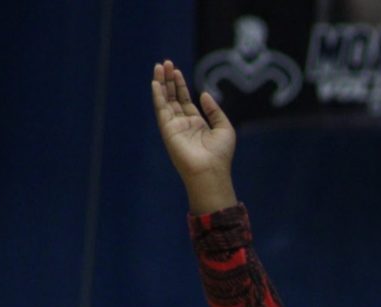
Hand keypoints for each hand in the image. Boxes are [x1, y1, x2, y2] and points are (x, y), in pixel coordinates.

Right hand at [150, 60, 236, 211]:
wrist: (211, 171)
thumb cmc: (221, 154)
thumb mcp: (224, 128)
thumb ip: (214, 110)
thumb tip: (204, 94)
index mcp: (196, 124)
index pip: (184, 100)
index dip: (180, 85)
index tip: (176, 70)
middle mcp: (183, 124)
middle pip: (172, 97)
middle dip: (169, 80)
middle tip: (165, 62)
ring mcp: (174, 126)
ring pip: (165, 100)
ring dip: (161, 83)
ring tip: (159, 66)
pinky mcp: (167, 130)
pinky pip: (160, 109)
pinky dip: (157, 96)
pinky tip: (156, 83)